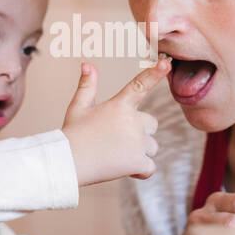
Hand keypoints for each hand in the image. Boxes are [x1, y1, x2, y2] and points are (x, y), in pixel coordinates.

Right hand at [62, 57, 169, 185]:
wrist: (67, 161)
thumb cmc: (72, 134)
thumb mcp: (78, 107)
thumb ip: (88, 85)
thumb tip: (87, 64)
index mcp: (119, 104)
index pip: (140, 85)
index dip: (155, 73)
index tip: (166, 64)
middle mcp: (132, 121)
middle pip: (151, 124)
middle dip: (140, 132)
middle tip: (117, 140)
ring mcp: (137, 142)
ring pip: (152, 147)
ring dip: (140, 152)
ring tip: (116, 155)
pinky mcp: (138, 161)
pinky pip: (150, 167)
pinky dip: (141, 171)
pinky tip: (124, 169)